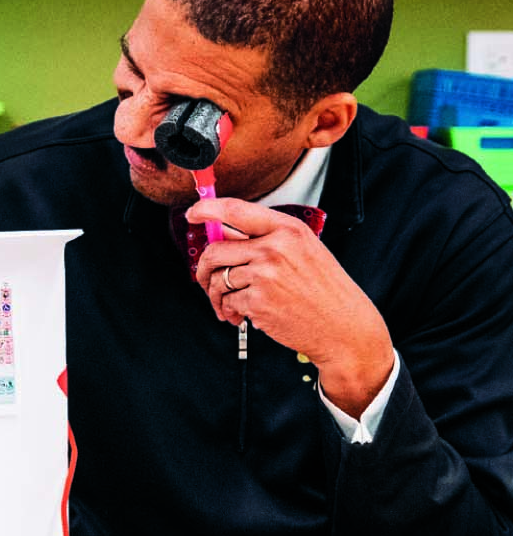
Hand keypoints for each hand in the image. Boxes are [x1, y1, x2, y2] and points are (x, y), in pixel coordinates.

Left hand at [189, 196, 394, 418]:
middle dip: (204, 269)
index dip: (207, 209)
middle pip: (215, 250)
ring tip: (228, 306)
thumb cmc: (322, 289)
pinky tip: (241, 317)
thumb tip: (222, 232)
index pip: (236, 210)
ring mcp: (265, 274)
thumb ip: (265, 239)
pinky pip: (226, 302)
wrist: (343, 326)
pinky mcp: (257, 301)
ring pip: (217, 279)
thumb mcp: (302, 251)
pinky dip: (228, 311)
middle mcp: (275, 247)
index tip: (193, 213)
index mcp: (288, 229)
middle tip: (206, 282)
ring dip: (215, 296)